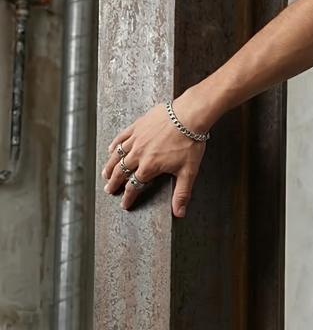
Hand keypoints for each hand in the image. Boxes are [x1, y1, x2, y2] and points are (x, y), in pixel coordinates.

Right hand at [101, 94, 207, 215]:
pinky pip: (121, 137)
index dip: (128, 197)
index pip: (134, 186)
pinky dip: (115, 145)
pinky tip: (111, 149)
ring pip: (117, 155)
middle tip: (109, 190)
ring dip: (110, 166)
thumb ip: (182, 193)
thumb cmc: (189, 142)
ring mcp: (136, 139)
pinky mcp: (137, 126)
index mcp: (149, 167)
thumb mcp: (188, 171)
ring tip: (105, 174)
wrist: (189, 116)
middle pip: (121, 171)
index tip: (124, 204)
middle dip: (114, 183)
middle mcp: (138, 154)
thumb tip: (179, 213)